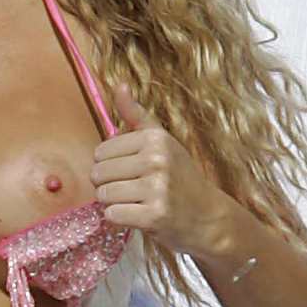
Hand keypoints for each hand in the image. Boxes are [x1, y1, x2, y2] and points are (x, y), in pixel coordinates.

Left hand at [91, 85, 226, 254]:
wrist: (209, 217)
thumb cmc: (180, 178)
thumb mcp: (163, 141)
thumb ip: (137, 116)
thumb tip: (119, 86)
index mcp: (155, 138)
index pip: (101, 151)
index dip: (110, 165)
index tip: (130, 171)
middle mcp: (156, 160)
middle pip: (98, 174)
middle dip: (108, 185)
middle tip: (132, 190)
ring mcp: (156, 189)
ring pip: (103, 195)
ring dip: (114, 203)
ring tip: (136, 202)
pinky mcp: (153, 216)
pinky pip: (112, 215)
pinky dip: (120, 220)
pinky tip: (138, 216)